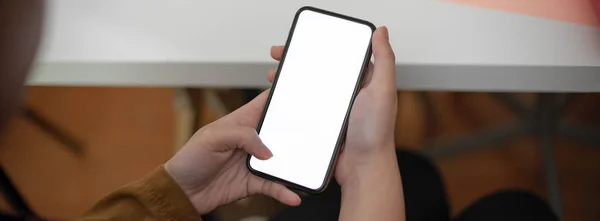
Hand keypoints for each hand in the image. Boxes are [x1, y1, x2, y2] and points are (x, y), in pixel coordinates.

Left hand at [165, 90, 300, 213]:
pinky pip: (274, 186)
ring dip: (295, 164)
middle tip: (316, 133)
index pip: (265, 103)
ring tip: (308, 168)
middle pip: (281, 131)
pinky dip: (284, 191)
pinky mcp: (254, 183)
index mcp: (241, 121)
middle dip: (298, 131)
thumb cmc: (189, 159)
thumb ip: (241, 136)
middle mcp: (251, 140)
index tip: (302, 92)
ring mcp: (254, 162)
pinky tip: (293, 195)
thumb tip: (267, 150)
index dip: (282, 95)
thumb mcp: (211, 138)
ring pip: (282, 160)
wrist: (180, 192)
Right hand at [267, 27, 397, 185]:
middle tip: (280, 56)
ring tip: (274, 76)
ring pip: (308, 89)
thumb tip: (382, 32)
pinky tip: (280, 100)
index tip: (301, 41)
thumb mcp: (382, 90)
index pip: (338, 56)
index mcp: (363, 82)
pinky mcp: (322, 124)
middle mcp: (348, 94)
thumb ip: (384, 60)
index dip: (319, 46)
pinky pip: (304, 109)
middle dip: (297, 61)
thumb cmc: (376, 133)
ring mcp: (333, 110)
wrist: (362, 168)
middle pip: (318, 70)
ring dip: (290, 81)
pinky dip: (290, 103)